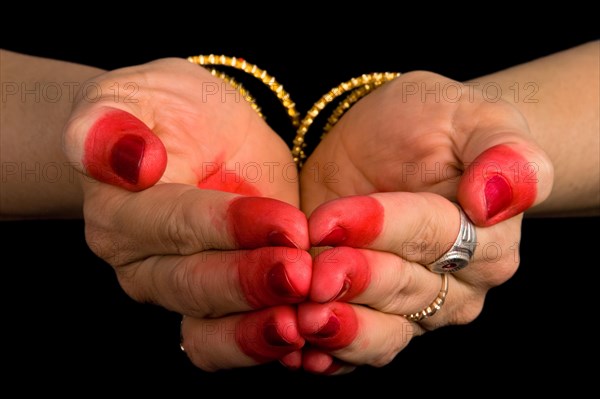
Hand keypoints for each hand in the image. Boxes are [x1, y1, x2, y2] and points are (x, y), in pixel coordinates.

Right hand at [63, 58, 310, 370]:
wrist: (195, 133)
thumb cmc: (163, 110)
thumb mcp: (132, 96)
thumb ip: (109, 125)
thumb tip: (132, 160)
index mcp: (121, 212)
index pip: (176, 223)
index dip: (230, 227)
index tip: (287, 225)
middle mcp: (143, 262)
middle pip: (193, 284)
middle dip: (251, 284)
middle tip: (304, 278)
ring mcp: (179, 289)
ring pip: (209, 327)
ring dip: (257, 330)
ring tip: (306, 325)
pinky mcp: (217, 302)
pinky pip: (231, 340)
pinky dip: (264, 348)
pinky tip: (306, 348)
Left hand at [296, 71, 553, 373]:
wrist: (389, 144)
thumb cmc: (435, 125)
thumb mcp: (473, 116)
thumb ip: (504, 152)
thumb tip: (494, 201)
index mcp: (487, 236)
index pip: (433, 235)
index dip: (380, 228)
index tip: (328, 220)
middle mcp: (457, 284)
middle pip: (404, 289)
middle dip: (354, 282)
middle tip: (310, 277)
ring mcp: (415, 307)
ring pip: (384, 332)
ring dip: (341, 331)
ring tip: (300, 322)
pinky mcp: (373, 315)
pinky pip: (357, 347)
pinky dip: (328, 355)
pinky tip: (297, 353)